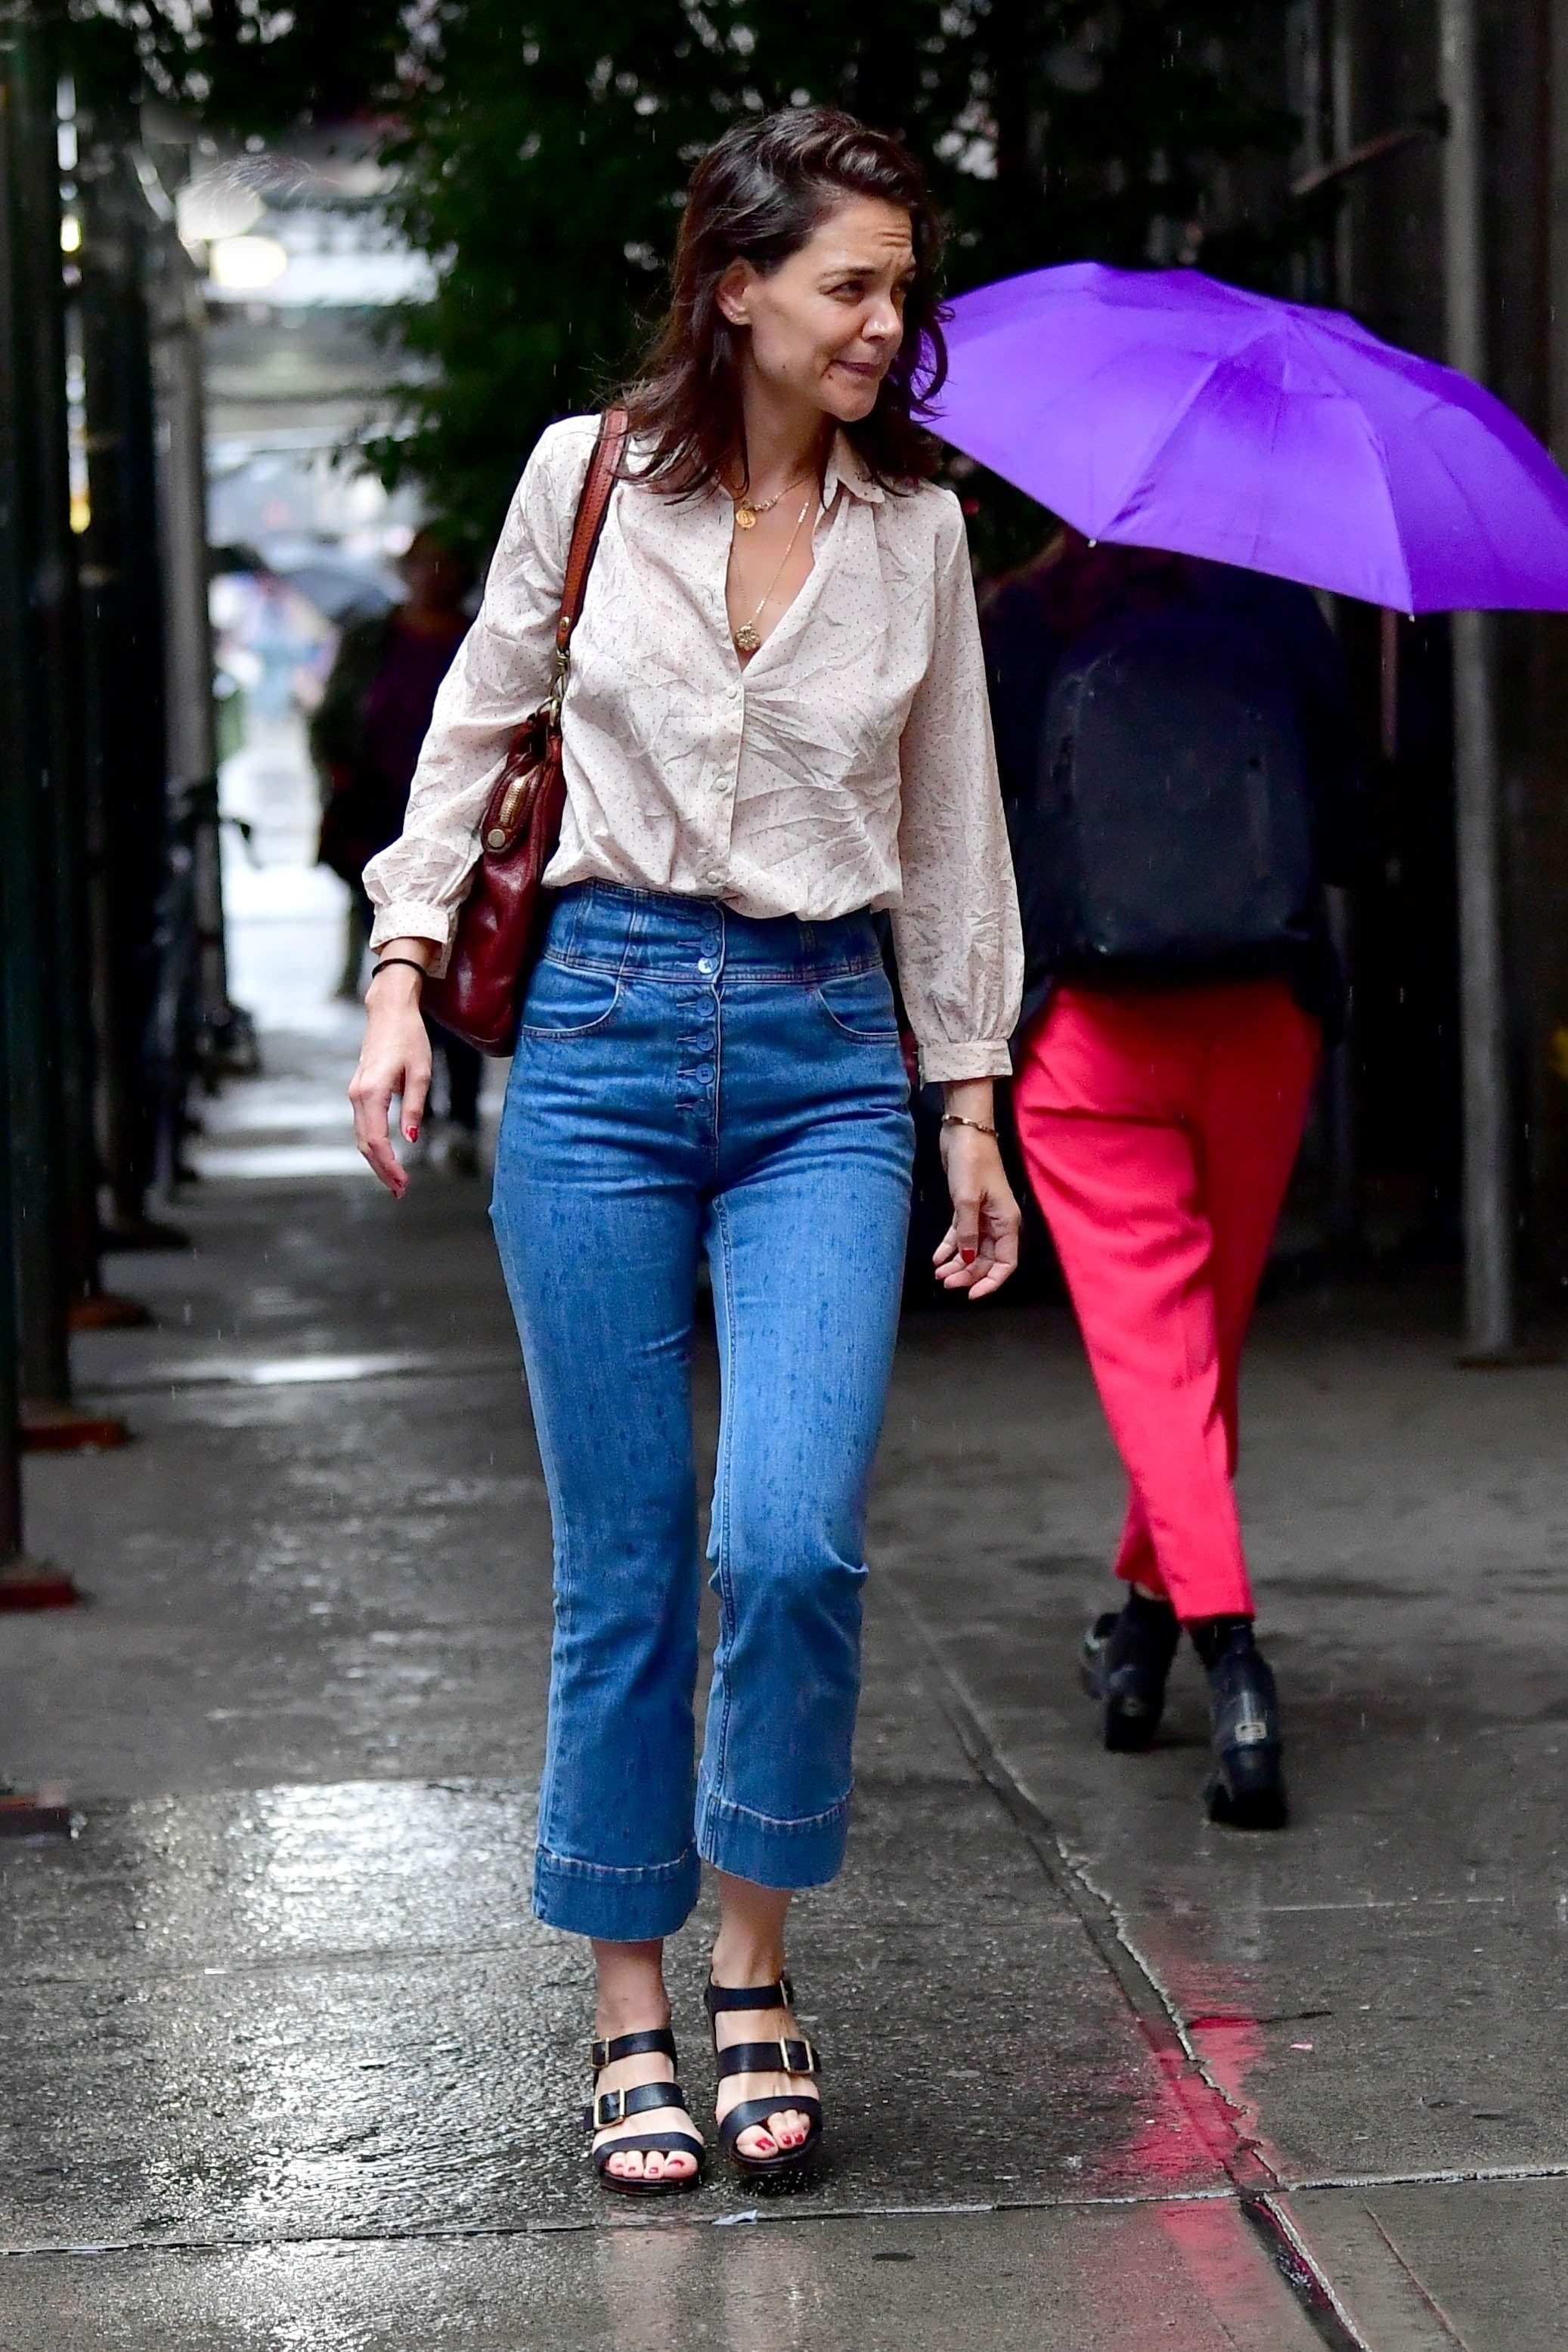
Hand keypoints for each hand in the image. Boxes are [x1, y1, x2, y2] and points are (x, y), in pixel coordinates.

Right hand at [349, 952, 433, 1196]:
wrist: (389, 1012)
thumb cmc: (409, 1038)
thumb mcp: (420, 1072)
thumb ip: (414, 1106)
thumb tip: (410, 1138)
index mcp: (372, 1092)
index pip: (377, 1140)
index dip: (389, 1165)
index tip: (403, 1183)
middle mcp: (358, 1095)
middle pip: (365, 1143)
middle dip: (382, 1170)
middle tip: (400, 1190)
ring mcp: (355, 1093)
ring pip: (361, 1136)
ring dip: (376, 1160)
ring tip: (395, 1180)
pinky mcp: (359, 1091)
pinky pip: (363, 1125)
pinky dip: (373, 1145)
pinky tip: (386, 1157)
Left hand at [933, 1122, 1021, 1299]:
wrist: (964, 1130)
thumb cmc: (972, 1161)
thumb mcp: (967, 1199)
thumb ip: (967, 1231)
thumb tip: (967, 1259)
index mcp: (1007, 1222)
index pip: (1006, 1263)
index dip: (991, 1282)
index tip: (971, 1294)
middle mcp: (997, 1222)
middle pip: (985, 1260)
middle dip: (968, 1274)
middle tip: (946, 1283)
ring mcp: (982, 1215)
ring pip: (971, 1250)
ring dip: (957, 1263)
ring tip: (939, 1274)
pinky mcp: (966, 1207)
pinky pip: (960, 1235)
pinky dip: (950, 1247)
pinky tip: (937, 1258)